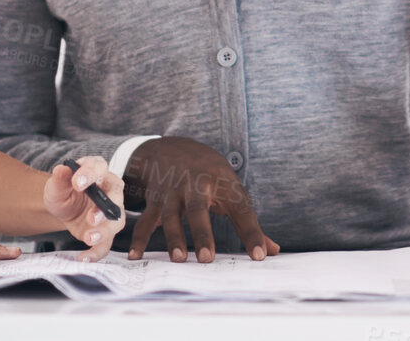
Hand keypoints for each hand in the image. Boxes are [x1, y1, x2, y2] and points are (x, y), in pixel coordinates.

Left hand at [44, 156, 127, 261]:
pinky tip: (84, 257)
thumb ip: (59, 178)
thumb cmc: (65, 191)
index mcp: (97, 170)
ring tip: (89, 238)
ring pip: (116, 221)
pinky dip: (97, 251)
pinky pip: (107, 242)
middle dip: (104, 209)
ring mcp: (110, 211)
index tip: (77, 182)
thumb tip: (61, 169)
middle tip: (92, 218)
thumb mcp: (57, 184)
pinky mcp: (106, 230)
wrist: (64, 207)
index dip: (90, 174)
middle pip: (115, 196)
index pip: (99, 167)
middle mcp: (109, 189)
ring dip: (104, 231)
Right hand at [123, 136, 280, 262]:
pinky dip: (140, 238)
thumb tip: (273, 251)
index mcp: (223, 183)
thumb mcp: (232, 189)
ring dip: (173, 237)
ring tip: (179, 259)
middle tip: (206, 258)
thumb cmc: (210, 175)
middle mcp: (196, 186)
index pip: (241, 210)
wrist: (172, 148)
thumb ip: (249, 222)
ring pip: (171, 216)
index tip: (260, 256)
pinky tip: (137, 256)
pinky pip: (146, 220)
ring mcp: (173, 192)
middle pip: (199, 210)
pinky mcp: (155, 199)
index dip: (251, 233)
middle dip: (202, 234)